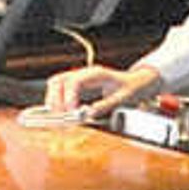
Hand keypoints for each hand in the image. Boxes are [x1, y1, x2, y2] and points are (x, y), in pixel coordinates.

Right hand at [43, 61, 163, 117]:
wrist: (136, 81)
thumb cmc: (130, 88)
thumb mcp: (123, 97)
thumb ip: (106, 105)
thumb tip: (89, 113)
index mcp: (96, 74)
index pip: (74, 81)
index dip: (69, 97)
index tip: (71, 112)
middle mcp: (84, 73)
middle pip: (59, 80)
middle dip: (55, 99)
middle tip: (59, 116)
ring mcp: (79, 77)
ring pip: (55, 83)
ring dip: (52, 99)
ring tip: (57, 115)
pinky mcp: (76, 84)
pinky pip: (58, 88)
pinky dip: (55, 99)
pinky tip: (58, 111)